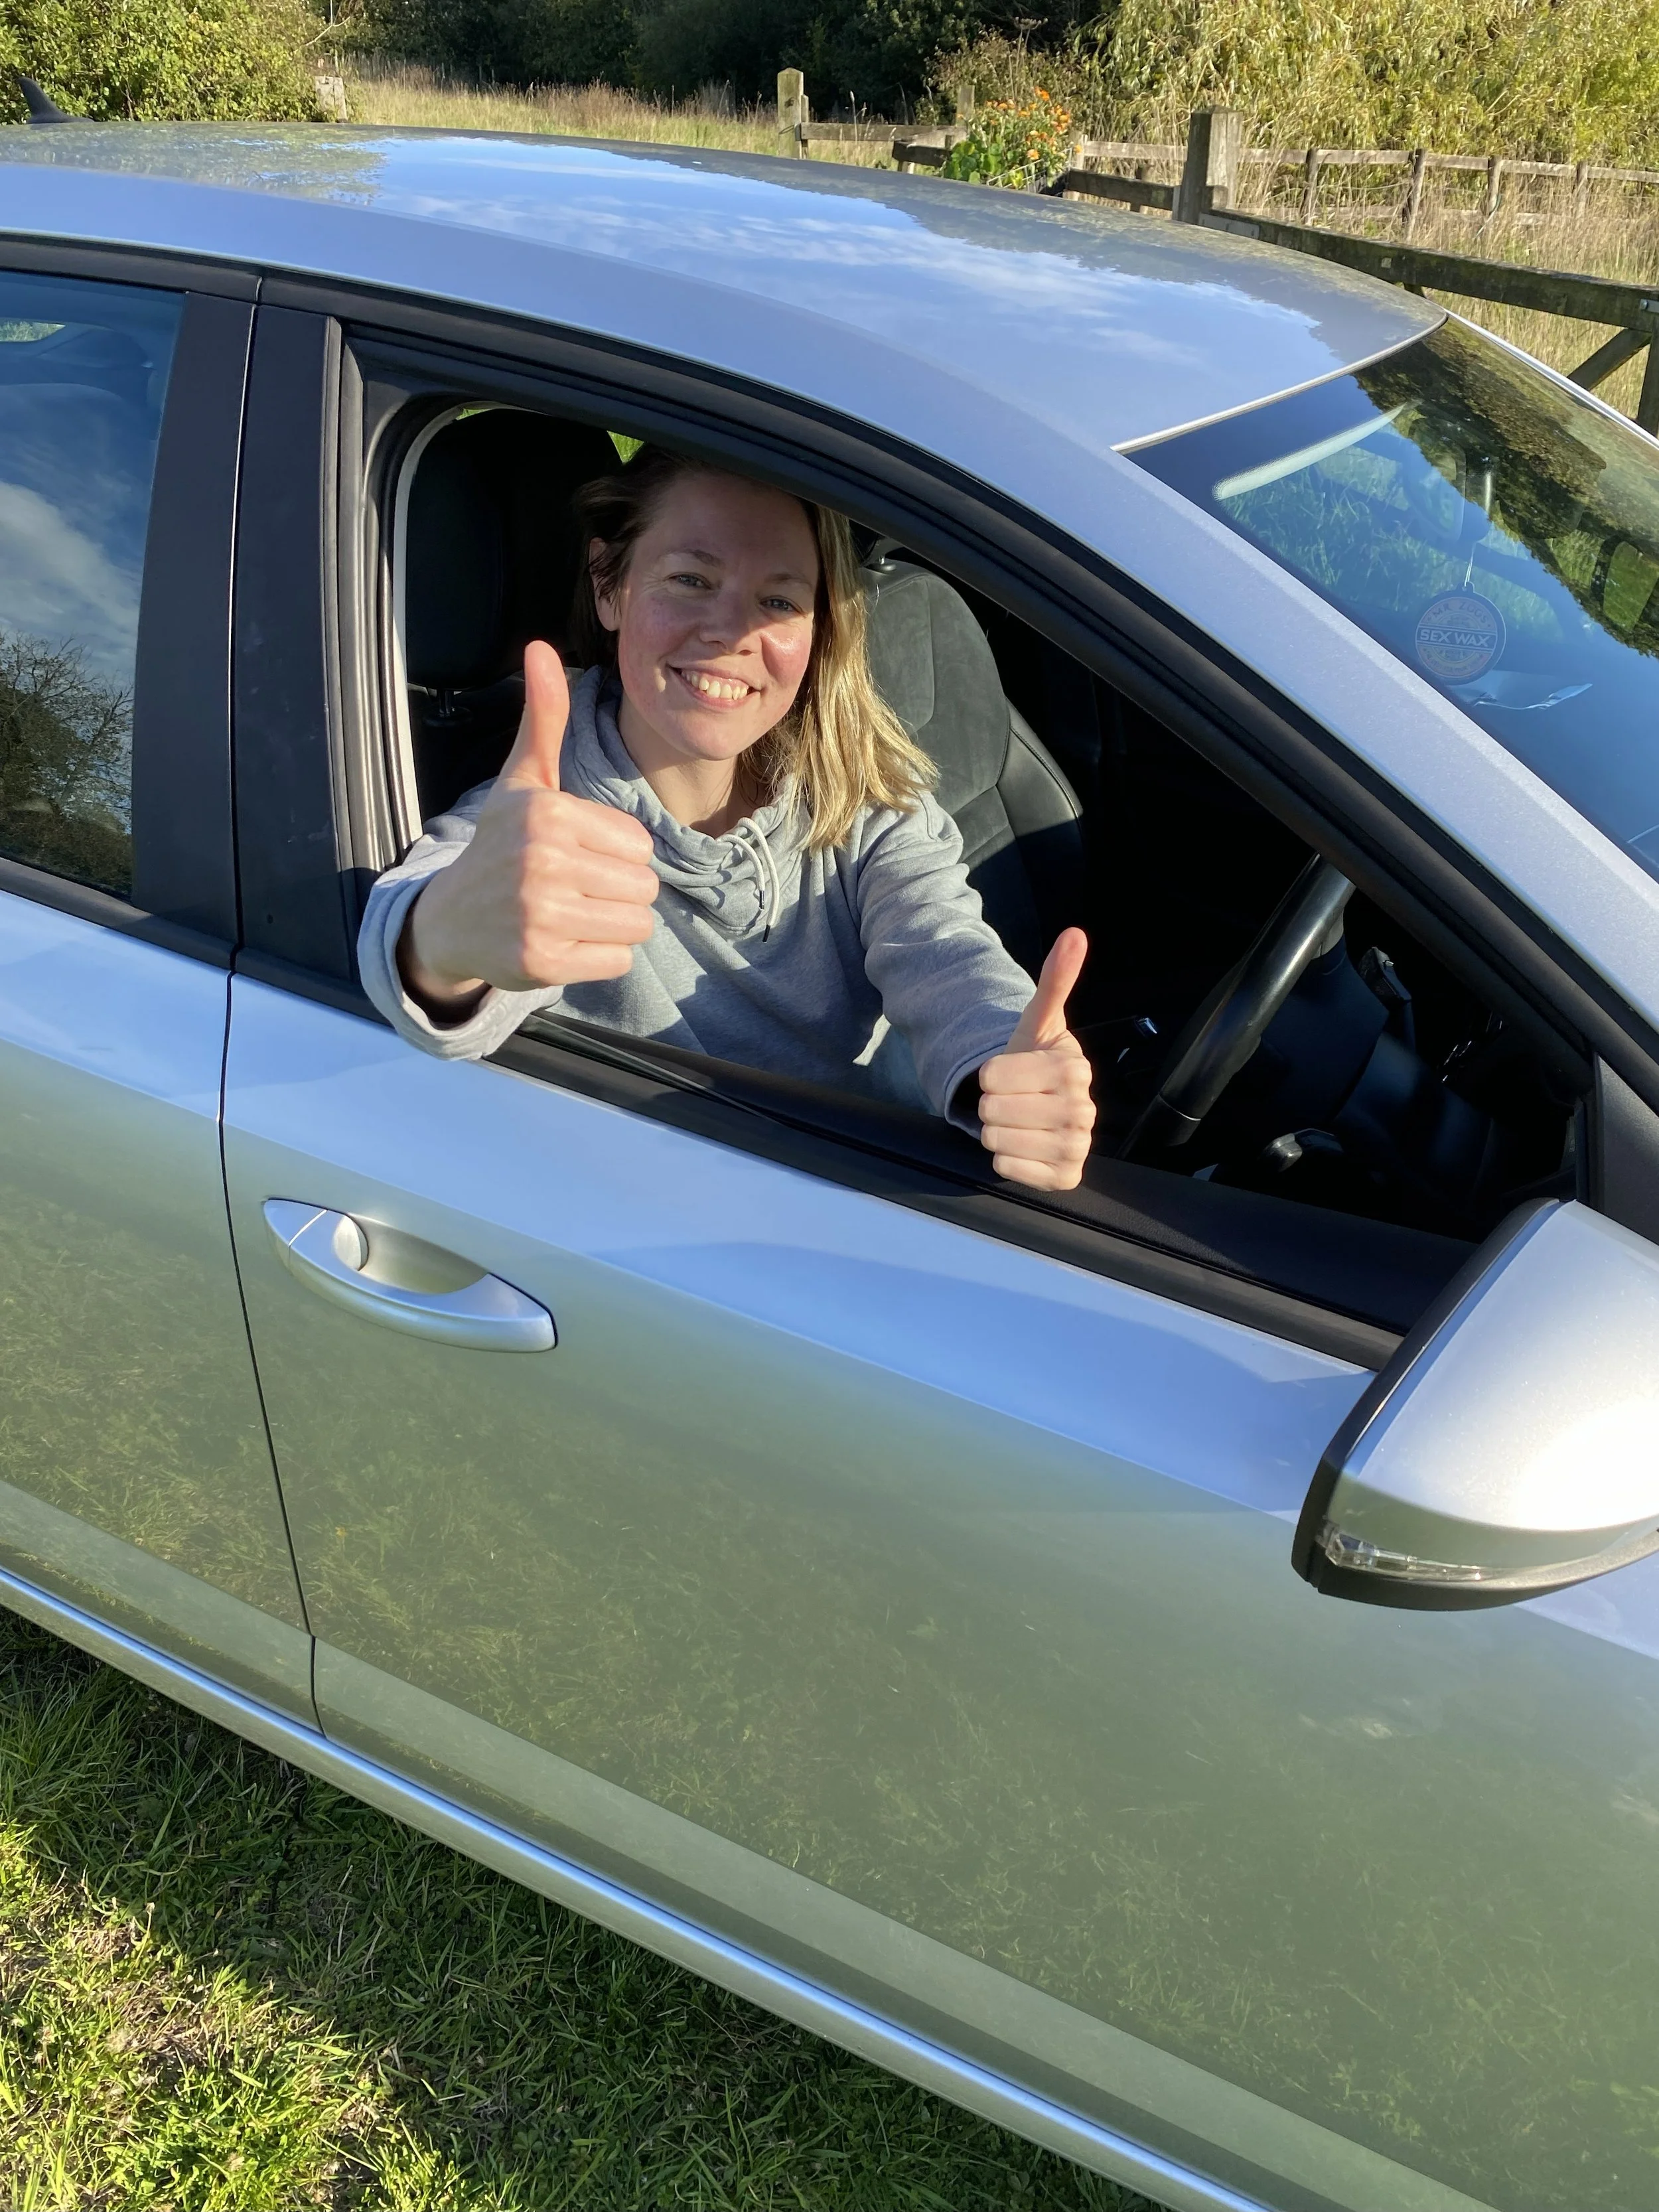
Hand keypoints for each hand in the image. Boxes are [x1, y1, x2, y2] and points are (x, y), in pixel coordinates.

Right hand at [400, 642, 658, 1014]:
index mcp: (548, 814)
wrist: (452, 919)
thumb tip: (541, 647)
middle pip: (644, 886)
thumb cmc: (501, 846)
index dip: (616, 854)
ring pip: (637, 924)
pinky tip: (562, 943)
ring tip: (571, 915)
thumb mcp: (523, 781)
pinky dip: (598, 958)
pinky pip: (617, 960)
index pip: (640, 845)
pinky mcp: (543, 962)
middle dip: (618, 892)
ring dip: (613, 926)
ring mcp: (540, 915)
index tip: (573, 855)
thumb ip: (543, 720)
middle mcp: (542, 861)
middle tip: (572, 889)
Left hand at [978, 928, 1095, 1190]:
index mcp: (1074, 1068)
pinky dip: (1006, 1158)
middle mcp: (1083, 1110)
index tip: (1010, 1073)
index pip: (992, 1075)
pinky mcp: (1066, 1177)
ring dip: (997, 1131)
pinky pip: (1007, 1168)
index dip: (989, 1074)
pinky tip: (1025, 1144)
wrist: (1042, 1105)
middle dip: (992, 1104)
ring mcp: (1078, 1147)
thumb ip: (1055, 979)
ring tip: (1017, 1120)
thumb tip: (1075, 935)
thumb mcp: (1037, 1020)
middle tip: (1012, 1098)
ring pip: (997, 1140)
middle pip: (993, 1110)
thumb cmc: (1034, 1061)